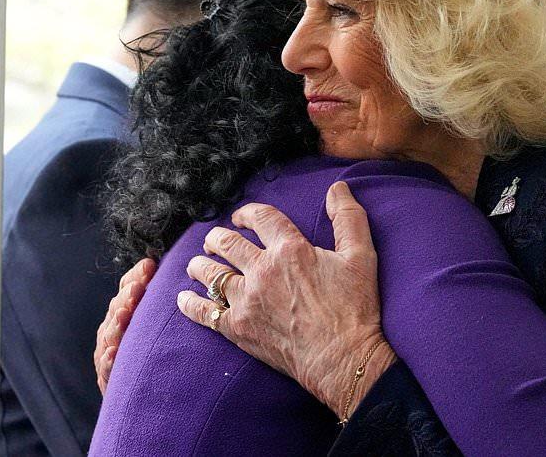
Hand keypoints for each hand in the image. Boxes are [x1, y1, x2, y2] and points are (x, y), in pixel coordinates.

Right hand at [94, 257, 155, 393]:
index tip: (149, 265)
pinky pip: (107, 367)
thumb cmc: (157, 353)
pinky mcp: (107, 377)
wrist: (146, 396)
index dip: (136, 277)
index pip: (129, 290)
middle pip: (118, 309)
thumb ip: (163, 302)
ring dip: (116, 324)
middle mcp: (114, 331)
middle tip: (137, 287)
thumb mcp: (159, 324)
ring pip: (109, 335)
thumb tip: (181, 272)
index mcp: (126, 314)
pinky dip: (109, 359)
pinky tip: (114, 351)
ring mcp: (107, 353)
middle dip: (127, 297)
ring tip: (124, 313)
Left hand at [178, 181, 396, 417]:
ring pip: (210, 273)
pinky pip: (204, 311)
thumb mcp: (361, 256)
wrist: (342, 357)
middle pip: (227, 243)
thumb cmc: (354, 307)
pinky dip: (190, 303)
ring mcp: (246, 300)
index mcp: (291, 249)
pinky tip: (183, 298)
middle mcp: (263, 270)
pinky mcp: (238, 328)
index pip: (260, 218)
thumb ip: (349, 218)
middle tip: (216, 240)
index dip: (248, 213)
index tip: (242, 216)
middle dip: (217, 237)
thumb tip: (338, 188)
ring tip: (199, 263)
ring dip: (201, 264)